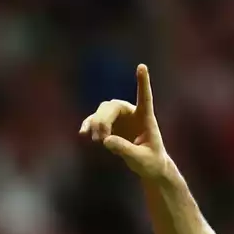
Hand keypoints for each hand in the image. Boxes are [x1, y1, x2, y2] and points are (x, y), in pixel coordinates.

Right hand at [79, 64, 171, 181]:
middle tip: (101, 138)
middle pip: (113, 106)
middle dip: (103, 120)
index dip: (143, 82)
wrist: (148, 167)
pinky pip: (95, 120)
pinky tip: (83, 133)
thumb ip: (126, 150)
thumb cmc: (150, 162)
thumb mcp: (140, 159)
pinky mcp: (110, 126)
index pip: (144, 97)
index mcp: (145, 118)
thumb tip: (106, 140)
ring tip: (97, 141)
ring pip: (102, 111)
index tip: (142, 66)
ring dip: (96, 124)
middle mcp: (132, 113)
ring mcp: (119, 118)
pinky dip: (89, 125)